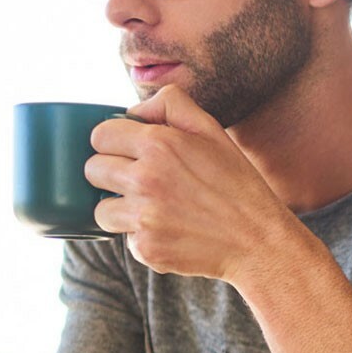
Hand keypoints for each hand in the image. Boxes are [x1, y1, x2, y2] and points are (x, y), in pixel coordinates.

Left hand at [86, 85, 305, 284]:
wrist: (258, 240)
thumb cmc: (236, 184)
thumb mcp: (212, 131)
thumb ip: (171, 104)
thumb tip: (134, 111)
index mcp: (159, 144)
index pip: (100, 135)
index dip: (112, 142)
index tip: (126, 152)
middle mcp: (146, 179)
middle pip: (93, 170)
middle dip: (110, 174)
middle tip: (141, 182)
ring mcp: (144, 217)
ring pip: (101, 209)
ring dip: (119, 209)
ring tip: (153, 209)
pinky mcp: (146, 248)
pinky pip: (125, 239)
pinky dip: (143, 237)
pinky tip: (171, 232)